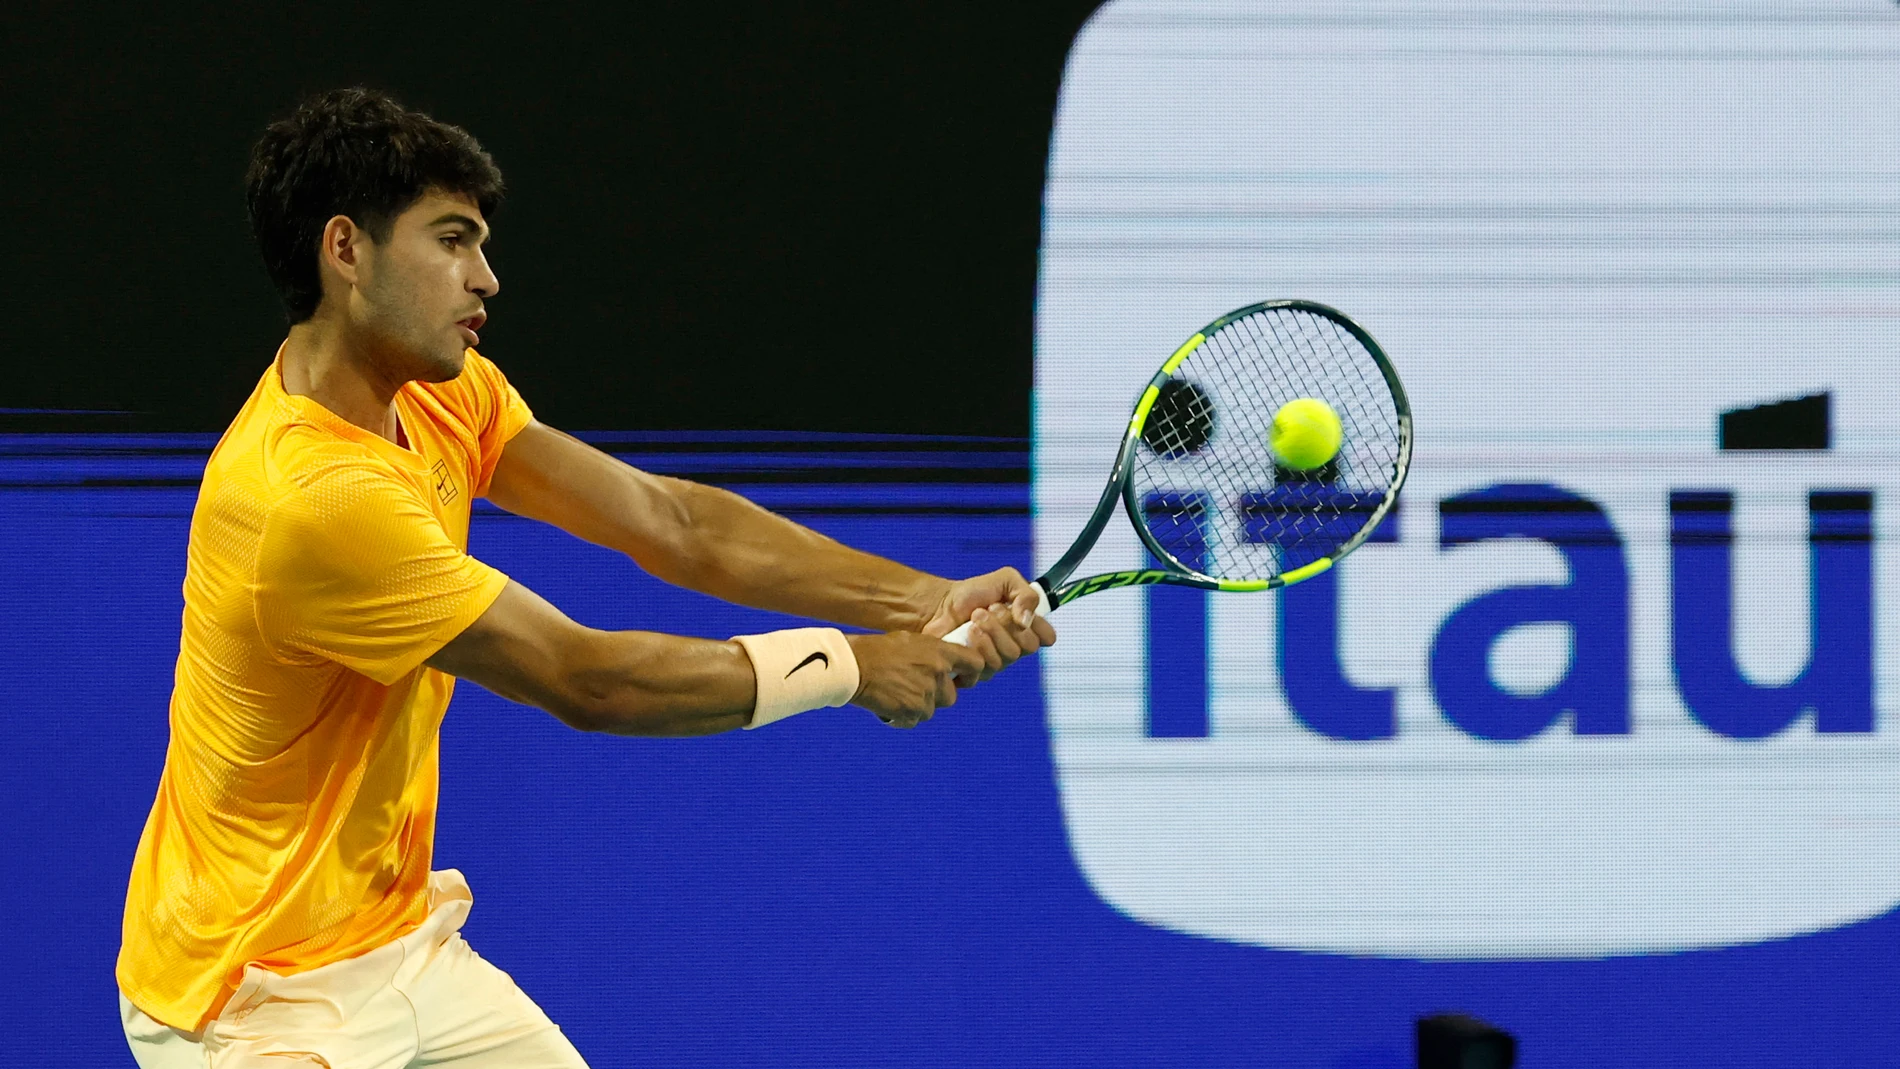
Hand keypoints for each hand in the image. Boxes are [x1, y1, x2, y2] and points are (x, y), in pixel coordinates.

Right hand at [845, 631, 985, 728]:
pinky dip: (901, 717)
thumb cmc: (877, 650)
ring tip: (895, 693)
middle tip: (913, 688)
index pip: (976, 664)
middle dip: (935, 696)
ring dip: (916, 706)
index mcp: (941, 652)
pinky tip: (887, 704)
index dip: (971, 674)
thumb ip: (932, 653)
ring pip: (930, 710)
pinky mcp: (912, 712)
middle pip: (950, 696)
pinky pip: (913, 721)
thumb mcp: (911, 642)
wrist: (854, 666)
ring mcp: (926, 695)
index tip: (961, 679)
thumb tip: (945, 665)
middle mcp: (938, 674)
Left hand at [920, 567, 1057, 681]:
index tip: (1018, 612)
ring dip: (988, 634)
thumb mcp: (1005, 579)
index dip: (1037, 627)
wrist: (941, 604)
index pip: (1047, 638)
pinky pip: (984, 671)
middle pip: (1026, 648)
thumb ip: (1026, 593)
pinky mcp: (975, 673)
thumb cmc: (973, 593)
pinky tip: (964, 636)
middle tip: (988, 609)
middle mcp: (1014, 647)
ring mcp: (996, 662)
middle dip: (1005, 625)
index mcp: (1026, 627)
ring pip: (1005, 659)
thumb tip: (1026, 620)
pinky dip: (974, 649)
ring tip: (973, 619)